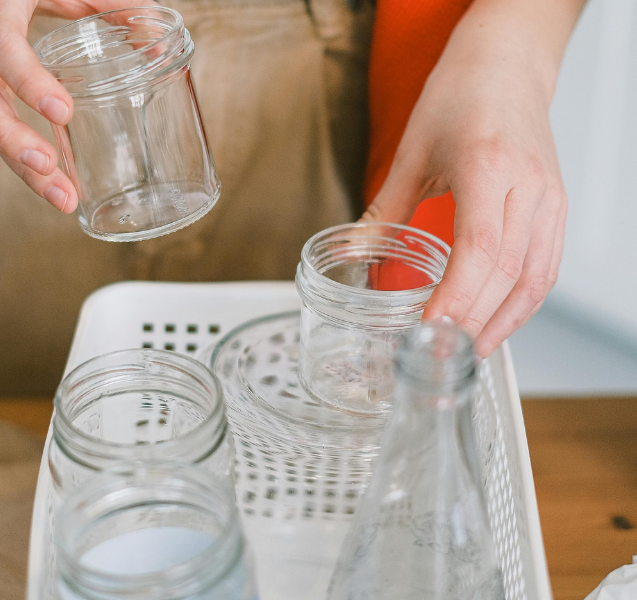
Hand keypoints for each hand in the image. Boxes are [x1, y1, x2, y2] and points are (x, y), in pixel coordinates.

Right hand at [0, 0, 151, 211]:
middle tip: (49, 169)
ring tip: (58, 194)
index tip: (63, 114)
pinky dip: (14, 152)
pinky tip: (48, 179)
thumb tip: (159, 44)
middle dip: (9, 138)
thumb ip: (118, 4)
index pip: (1, 44)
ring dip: (14, 159)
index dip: (27, 80)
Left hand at [361, 0, 584, 356]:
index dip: (457, 298)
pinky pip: (545, 268)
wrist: (506, 65)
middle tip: (441, 358)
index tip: (430, 332)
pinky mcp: (555, 207)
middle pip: (509, 274)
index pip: (481, 249)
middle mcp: (529, 187)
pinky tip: (494, 320)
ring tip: (466, 352)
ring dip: (503, 324)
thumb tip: (355, 252)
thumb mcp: (412, 152)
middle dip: (474, 323)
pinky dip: (520, 303)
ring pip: (535, 279)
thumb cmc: (461, 96)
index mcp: (489, 168)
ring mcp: (550, 199)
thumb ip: (385, 210)